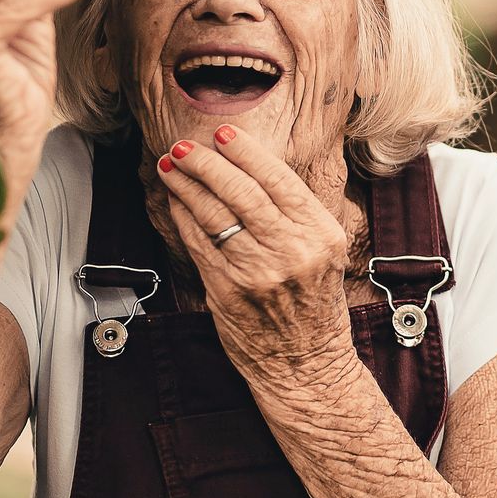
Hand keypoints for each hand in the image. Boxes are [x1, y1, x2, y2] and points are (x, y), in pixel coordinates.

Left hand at [156, 125, 354, 382]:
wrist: (307, 363)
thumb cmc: (314, 302)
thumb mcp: (325, 251)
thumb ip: (296, 213)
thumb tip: (249, 165)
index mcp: (321, 234)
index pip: (279, 180)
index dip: (246, 152)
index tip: (223, 133)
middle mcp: (292, 251)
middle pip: (242, 193)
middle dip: (207, 164)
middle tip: (185, 145)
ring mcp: (258, 273)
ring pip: (214, 215)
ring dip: (187, 186)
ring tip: (171, 165)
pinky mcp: (228, 292)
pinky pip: (198, 243)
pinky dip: (184, 217)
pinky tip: (176, 201)